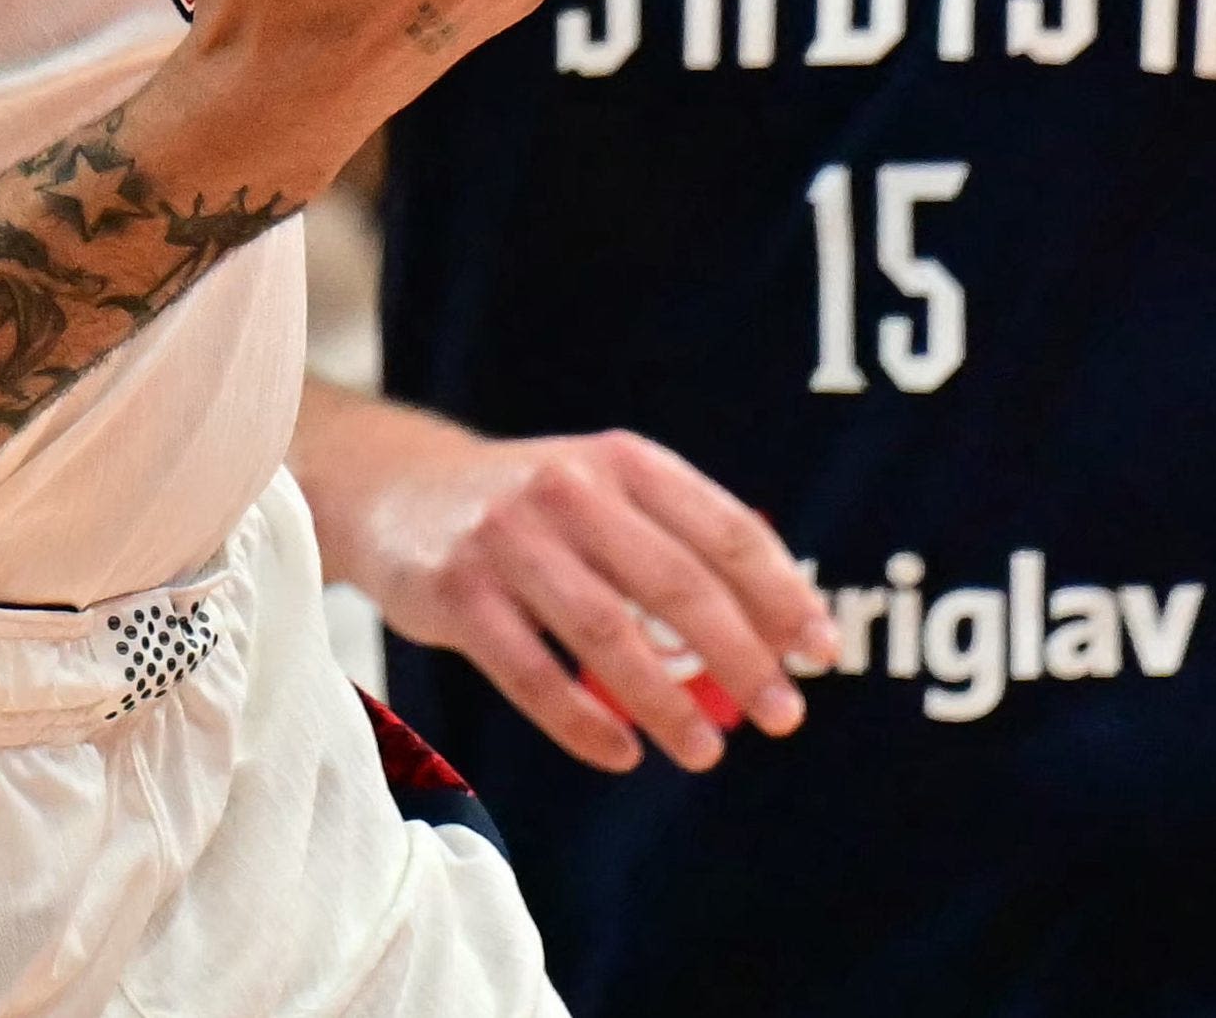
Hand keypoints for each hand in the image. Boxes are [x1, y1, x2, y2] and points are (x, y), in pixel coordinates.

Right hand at [317, 408, 831, 773]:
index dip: (781, 595)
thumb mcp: (603, 491)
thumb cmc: (529, 509)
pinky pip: (528, 671)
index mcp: (622, 462)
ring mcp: (506, 540)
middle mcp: (567, 489)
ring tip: (706, 754)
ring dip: (666, 702)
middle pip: (675, 584)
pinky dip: (580, 721)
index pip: (724, 530)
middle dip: (740, 658)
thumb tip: (784, 632)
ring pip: (606, 632)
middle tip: (783, 716)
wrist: (394, 488)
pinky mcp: (455, 592)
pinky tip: (620, 752)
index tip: (821, 654)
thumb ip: (678, 545)